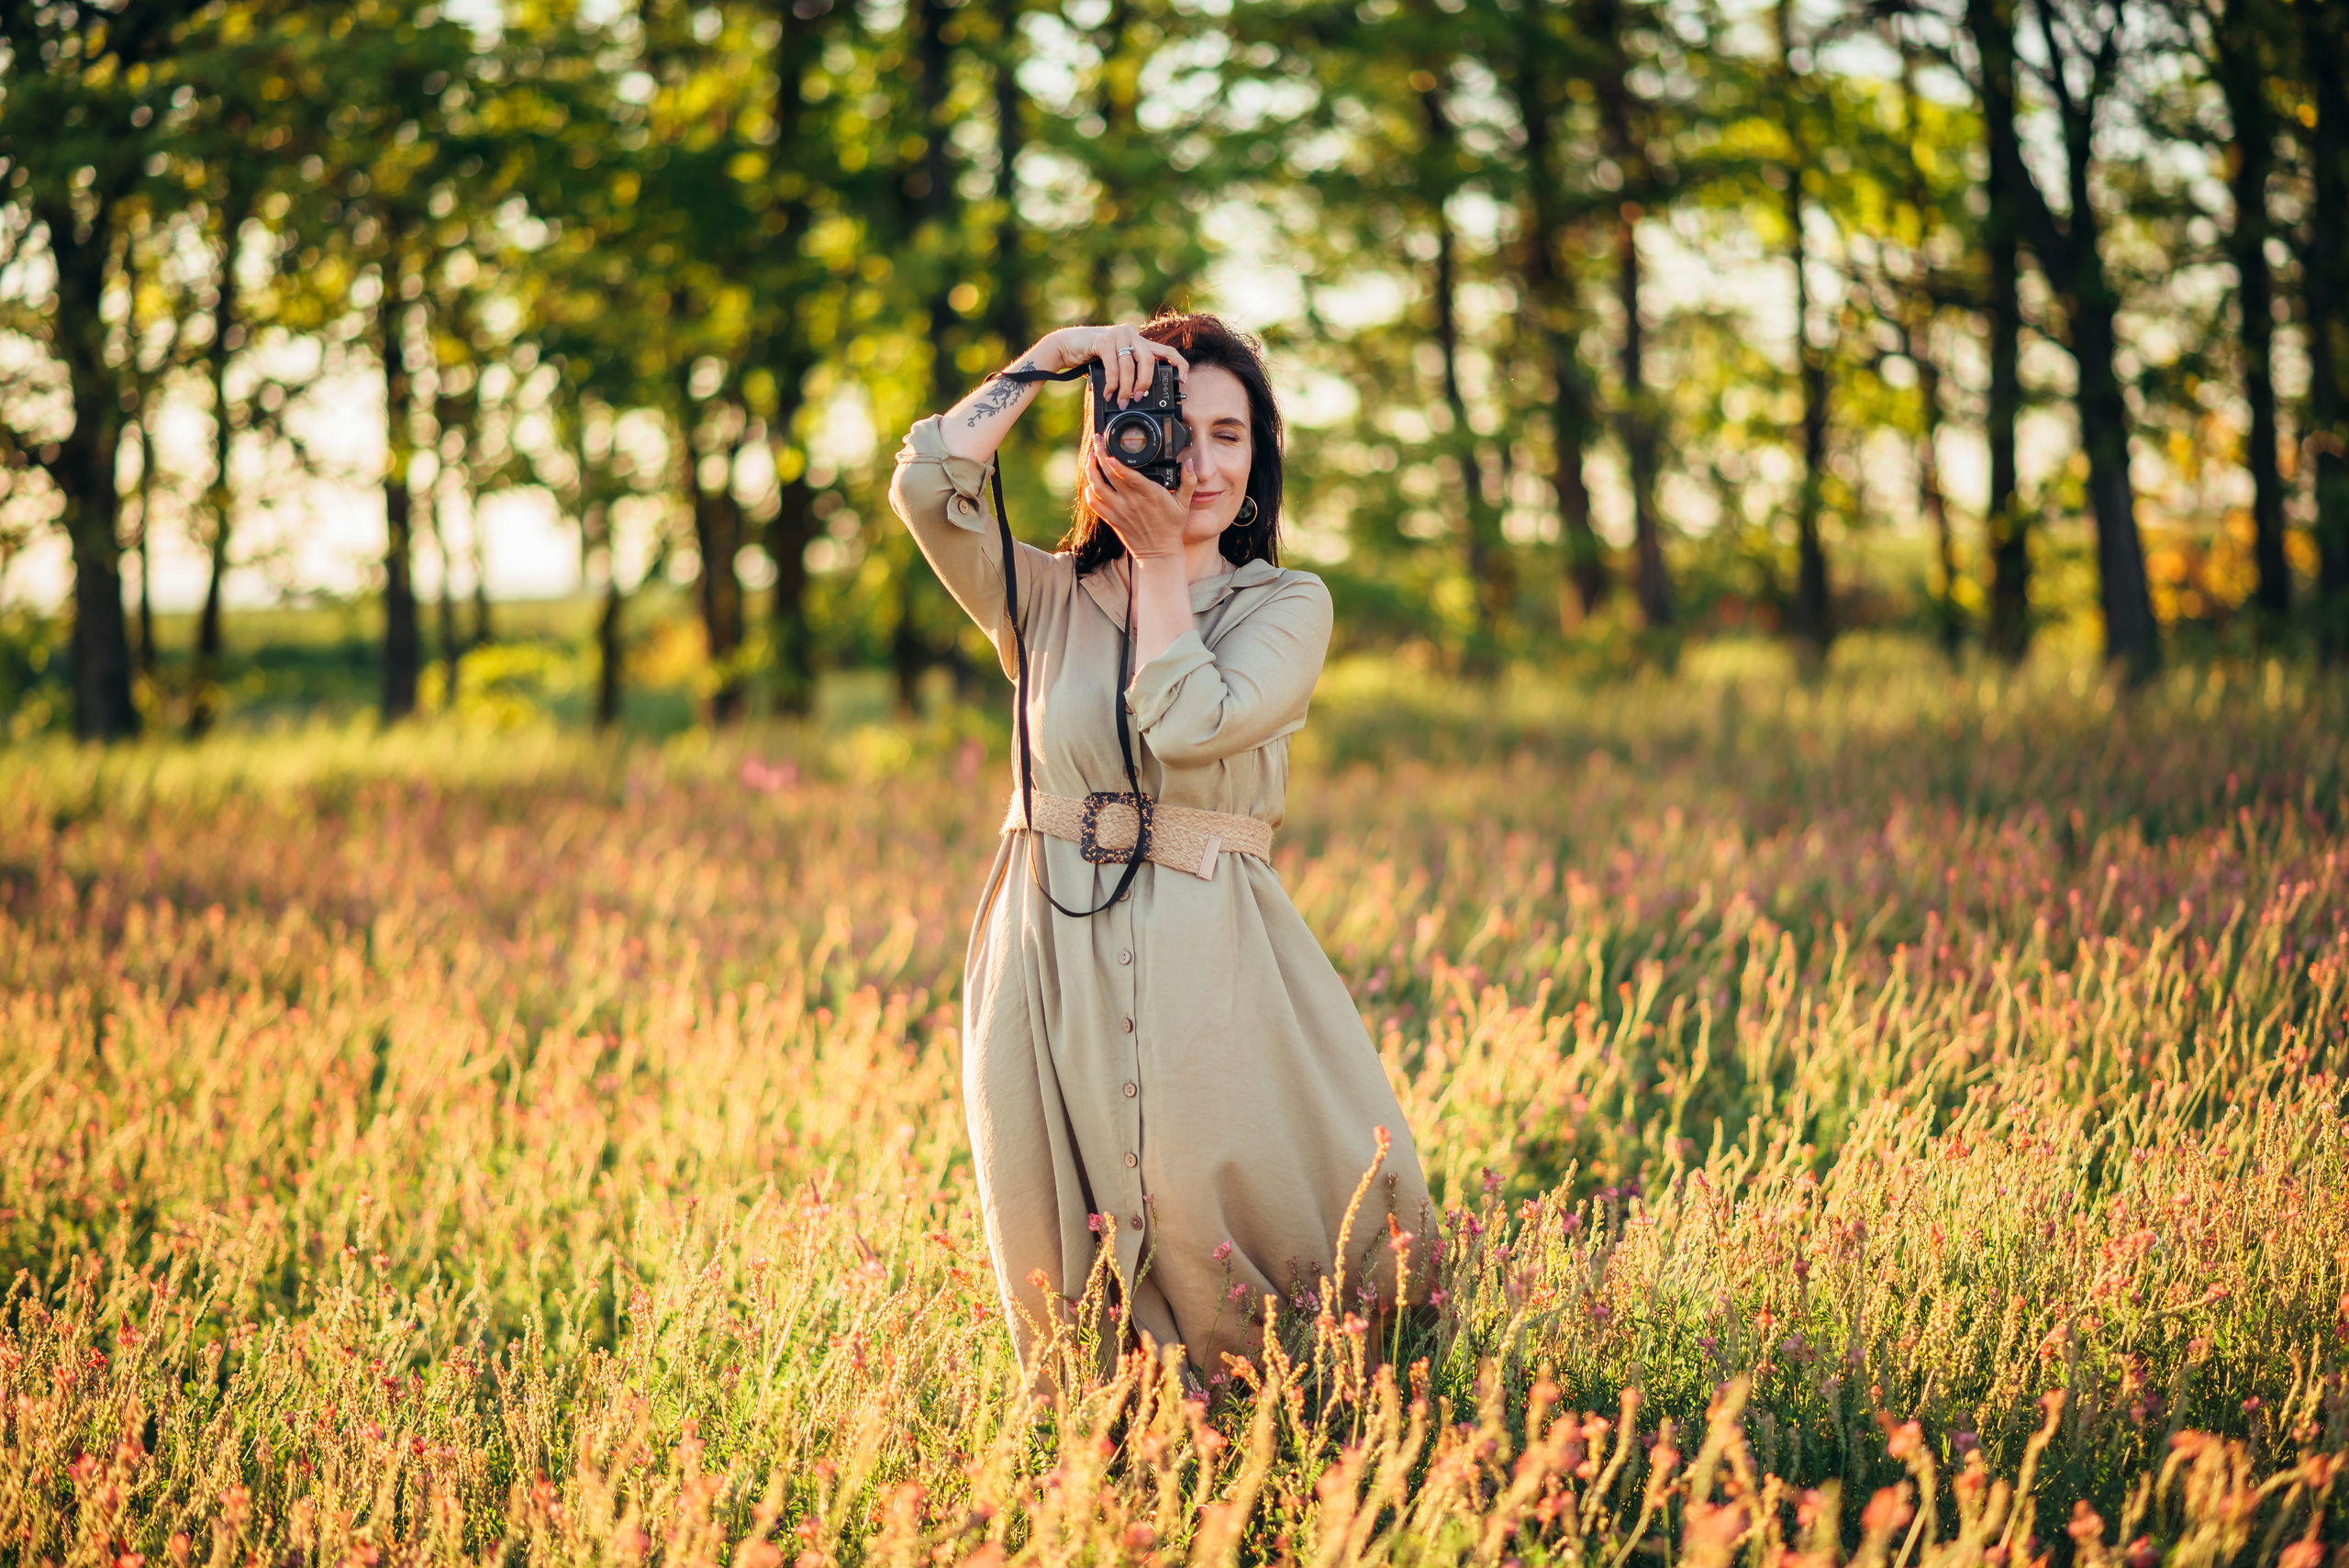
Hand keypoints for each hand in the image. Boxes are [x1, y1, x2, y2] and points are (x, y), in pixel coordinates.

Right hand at [1046, 322, 1189, 406]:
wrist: (1064, 347)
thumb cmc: (1091, 358)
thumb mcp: (1115, 364)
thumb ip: (1129, 371)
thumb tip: (1141, 393)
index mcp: (1138, 341)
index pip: (1166, 351)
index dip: (1179, 365)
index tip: (1185, 381)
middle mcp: (1131, 334)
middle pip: (1149, 361)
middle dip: (1145, 384)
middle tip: (1138, 398)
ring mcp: (1118, 334)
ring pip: (1130, 367)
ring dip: (1125, 388)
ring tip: (1120, 401)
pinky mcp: (1104, 340)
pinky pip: (1114, 367)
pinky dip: (1112, 384)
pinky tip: (1108, 393)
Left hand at [1084, 444, 1196, 563]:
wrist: (1159, 553)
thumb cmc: (1172, 527)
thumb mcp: (1184, 503)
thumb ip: (1188, 481)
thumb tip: (1190, 463)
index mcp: (1150, 495)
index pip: (1129, 476)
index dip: (1117, 464)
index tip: (1109, 451)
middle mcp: (1132, 502)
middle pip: (1109, 476)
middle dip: (1100, 455)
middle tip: (1097, 441)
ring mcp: (1119, 511)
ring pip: (1098, 488)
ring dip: (1091, 470)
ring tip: (1091, 457)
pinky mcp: (1112, 520)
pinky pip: (1095, 504)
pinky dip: (1089, 491)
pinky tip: (1090, 481)